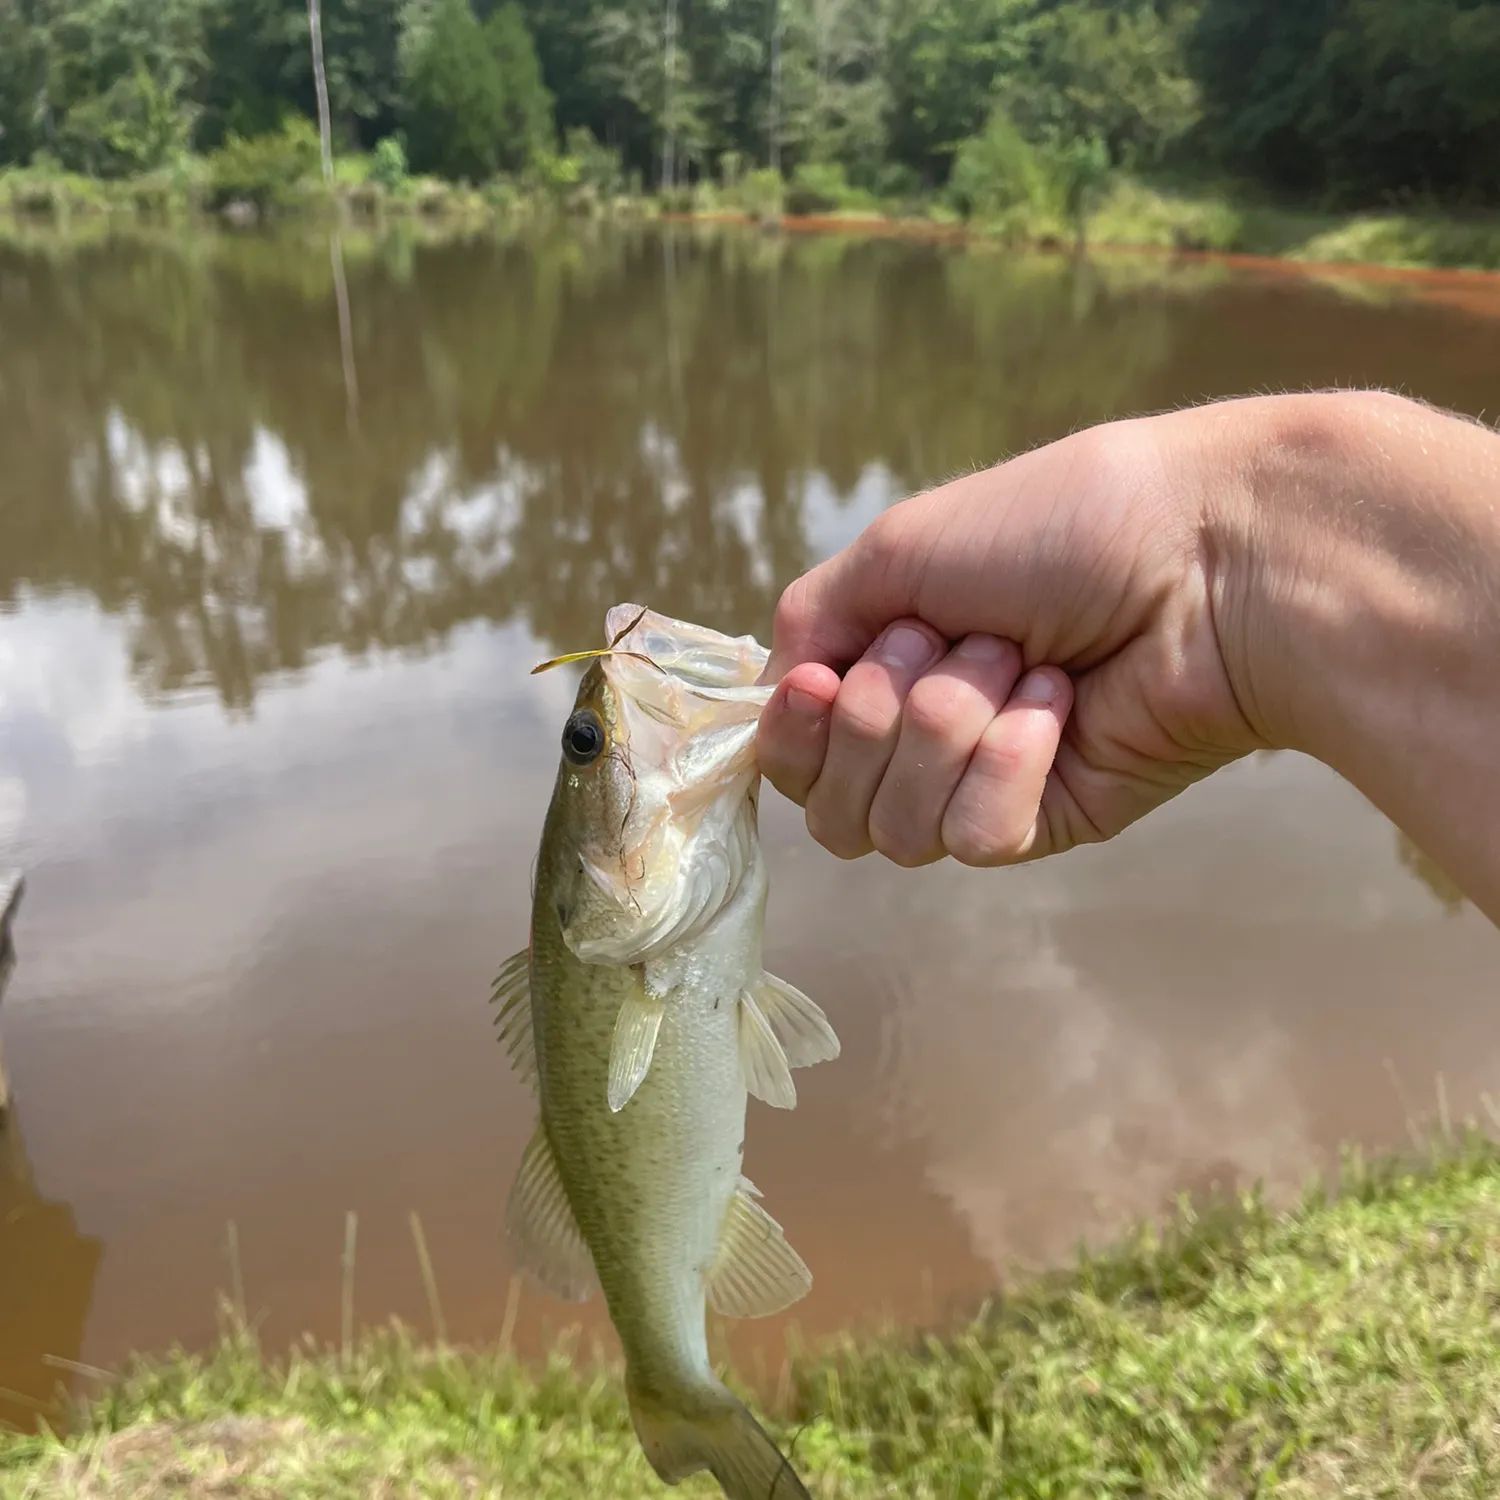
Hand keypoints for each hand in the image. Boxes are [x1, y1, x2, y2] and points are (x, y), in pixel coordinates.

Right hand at [755, 402, 1265, 866]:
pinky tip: (1062, 705)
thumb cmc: (1056, 528)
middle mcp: (921, 733)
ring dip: (951, 725)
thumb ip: (812, 626)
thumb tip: (776, 696)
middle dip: (882, 716)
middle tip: (960, 639)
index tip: (823, 679)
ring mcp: (982, 784)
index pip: (791, 754)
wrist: (1200, 556)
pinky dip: (1010, 761)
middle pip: (831, 807)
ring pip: (896, 829)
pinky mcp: (1047, 822)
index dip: (793, 733)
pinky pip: (978, 835)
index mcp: (881, 665)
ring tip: (1024, 662)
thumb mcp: (897, 549)